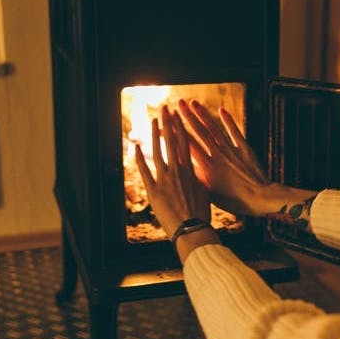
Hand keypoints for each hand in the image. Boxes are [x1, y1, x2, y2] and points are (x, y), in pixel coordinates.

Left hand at [135, 105, 210, 240]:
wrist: (193, 230)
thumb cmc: (201, 215)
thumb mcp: (205, 193)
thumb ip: (198, 180)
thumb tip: (197, 173)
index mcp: (191, 172)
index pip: (186, 144)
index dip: (181, 128)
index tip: (178, 116)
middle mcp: (178, 172)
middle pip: (172, 142)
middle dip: (168, 123)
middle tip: (165, 108)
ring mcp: (165, 180)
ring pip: (158, 152)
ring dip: (155, 135)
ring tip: (152, 121)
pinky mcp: (154, 191)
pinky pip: (144, 171)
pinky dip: (139, 158)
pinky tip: (135, 146)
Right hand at [177, 99, 315, 215]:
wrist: (260, 199)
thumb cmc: (234, 201)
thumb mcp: (211, 194)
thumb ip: (198, 179)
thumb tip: (184, 169)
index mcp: (207, 167)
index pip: (188, 145)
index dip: (177, 132)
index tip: (168, 121)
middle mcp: (218, 155)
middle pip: (199, 132)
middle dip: (187, 116)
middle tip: (177, 103)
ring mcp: (232, 150)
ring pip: (214, 128)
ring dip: (203, 114)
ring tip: (193, 102)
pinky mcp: (245, 148)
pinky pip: (234, 131)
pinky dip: (228, 120)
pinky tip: (221, 109)